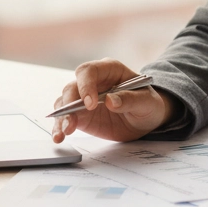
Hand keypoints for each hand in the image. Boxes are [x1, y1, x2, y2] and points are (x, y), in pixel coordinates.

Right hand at [50, 58, 179, 143]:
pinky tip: (59, 137)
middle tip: (73, 121)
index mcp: (110, 70)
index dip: (86, 85)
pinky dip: (60, 127)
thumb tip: (110, 100)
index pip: (89, 71)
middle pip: (73, 86)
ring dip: (61, 117)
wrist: (146, 119)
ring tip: (64, 133)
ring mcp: (84, 98)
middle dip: (69, 103)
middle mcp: (93, 82)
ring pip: (64, 102)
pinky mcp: (81, 115)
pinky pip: (65, 118)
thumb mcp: (146, 101)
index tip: (90, 104)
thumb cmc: (148, 103)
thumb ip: (130, 99)